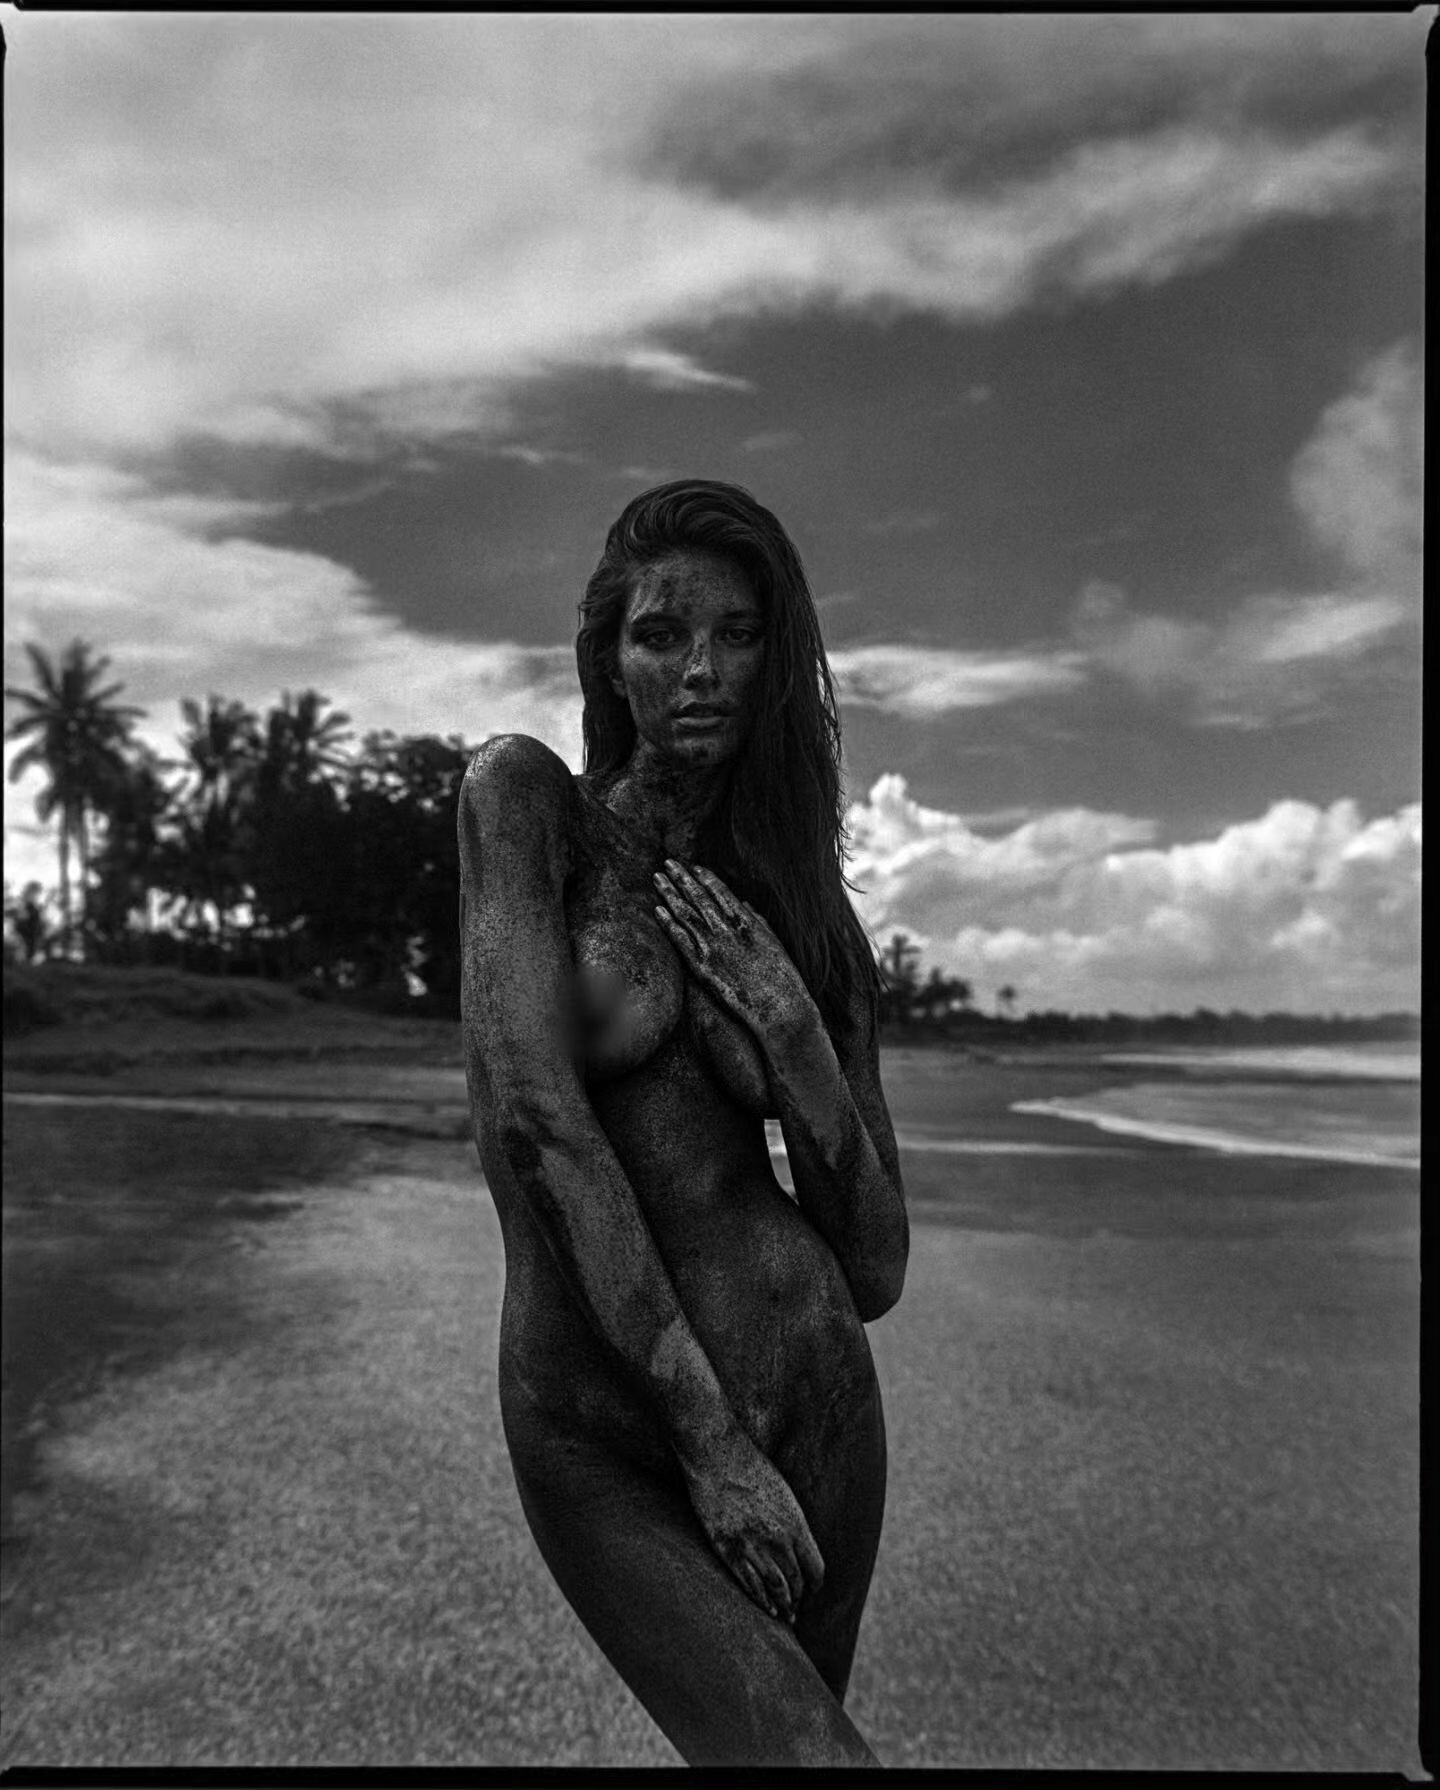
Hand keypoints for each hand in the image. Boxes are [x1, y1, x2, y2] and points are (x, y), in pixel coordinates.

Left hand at [653, 860, 815, 1047]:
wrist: (779, 1007)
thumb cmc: (781, 978)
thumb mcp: (773, 943)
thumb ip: (757, 921)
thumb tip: (744, 905)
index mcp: (747, 921)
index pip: (721, 892)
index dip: (705, 877)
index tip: (693, 866)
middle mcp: (727, 929)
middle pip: (698, 897)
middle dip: (682, 878)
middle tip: (668, 862)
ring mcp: (713, 947)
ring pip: (685, 913)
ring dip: (669, 893)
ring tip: (657, 878)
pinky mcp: (702, 967)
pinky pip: (680, 940)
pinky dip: (667, 923)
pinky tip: (657, 909)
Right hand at [679, 1423, 824, 1622]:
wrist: (717, 1455)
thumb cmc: (751, 1466)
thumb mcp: (783, 1492)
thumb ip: (792, 1521)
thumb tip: (797, 1544)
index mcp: (796, 1523)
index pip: (816, 1567)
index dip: (815, 1583)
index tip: (813, 1589)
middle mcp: (778, 1540)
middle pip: (796, 1581)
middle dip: (799, 1598)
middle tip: (797, 1608)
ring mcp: (752, 1546)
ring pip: (775, 1588)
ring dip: (783, 1605)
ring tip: (785, 1616)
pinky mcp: (728, 1549)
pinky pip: (749, 1583)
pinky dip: (760, 1600)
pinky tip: (766, 1609)